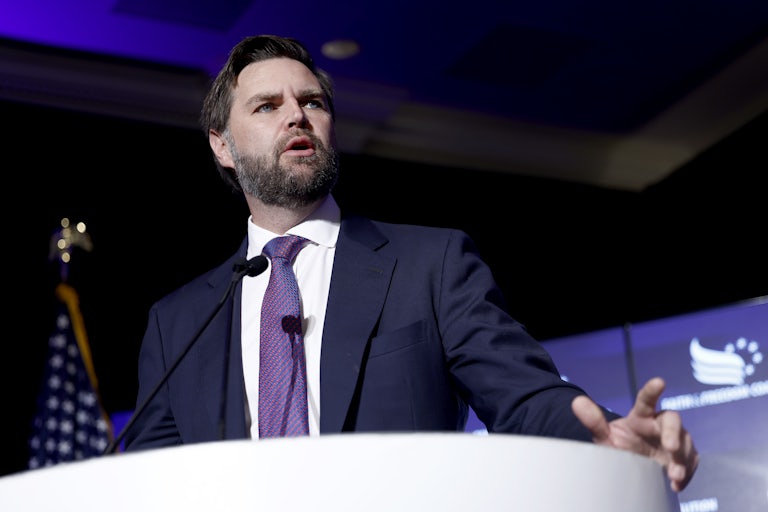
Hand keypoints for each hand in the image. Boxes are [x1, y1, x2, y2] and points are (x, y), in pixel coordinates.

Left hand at [571, 376, 698, 491]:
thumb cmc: (619, 449)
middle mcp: (660, 425)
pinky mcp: (684, 456)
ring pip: (685, 442)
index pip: (646, 400)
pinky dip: (686, 472)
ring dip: (681, 458)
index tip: (659, 382)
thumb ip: (593, 422)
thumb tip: (576, 401)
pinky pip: (691, 461)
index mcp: (641, 416)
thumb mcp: (605, 439)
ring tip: (673, 474)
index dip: (652, 390)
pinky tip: (676, 483)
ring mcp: (675, 440)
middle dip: (673, 432)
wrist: (632, 472)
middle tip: (670, 447)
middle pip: (673, 419)